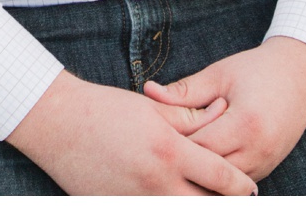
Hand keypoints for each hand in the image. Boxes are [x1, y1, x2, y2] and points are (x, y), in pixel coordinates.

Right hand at [6, 69, 257, 194]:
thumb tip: (220, 117)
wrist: (55, 122)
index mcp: (169, 152)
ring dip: (192, 202)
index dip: (242, 187)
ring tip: (197, 194)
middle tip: (230, 197)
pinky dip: (162, 203)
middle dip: (223, 202)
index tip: (250, 188)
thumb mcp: (150, 109)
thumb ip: (189, 118)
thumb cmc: (102, 109)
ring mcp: (136, 200)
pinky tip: (166, 194)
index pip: (224, 180)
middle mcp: (157, 182)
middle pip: (206, 205)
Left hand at [143, 36, 305, 181]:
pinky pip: (238, 180)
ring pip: (225, 183)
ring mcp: (268, 162)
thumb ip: (184, 90)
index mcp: (245, 124)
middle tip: (157, 151)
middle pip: (211, 171)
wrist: (301, 73)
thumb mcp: (219, 74)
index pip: (199, 147)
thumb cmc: (257, 69)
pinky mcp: (270, 166)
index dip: (173, 142)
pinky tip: (199, 162)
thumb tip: (148, 91)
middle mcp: (259, 150)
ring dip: (202, 172)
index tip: (151, 133)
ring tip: (176, 157)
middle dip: (185, 161)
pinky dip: (219, 174)